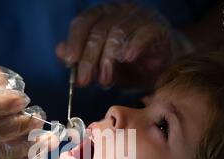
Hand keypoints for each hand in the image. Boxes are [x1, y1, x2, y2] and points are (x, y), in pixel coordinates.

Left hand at [56, 2, 192, 88]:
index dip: (75, 40)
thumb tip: (59, 51)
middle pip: (99, 30)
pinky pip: (144, 33)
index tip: (70, 61)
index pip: (84, 21)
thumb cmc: (131, 66)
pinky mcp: (158, 28)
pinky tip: (126, 59)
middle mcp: (121, 11)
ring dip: (108, 59)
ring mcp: (140, 17)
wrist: (164, 67)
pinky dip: (133, 46)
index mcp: (105, 15)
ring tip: (105, 81)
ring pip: (117, 32)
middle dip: (89, 58)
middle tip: (84, 81)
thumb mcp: (102, 65)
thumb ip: (81, 58)